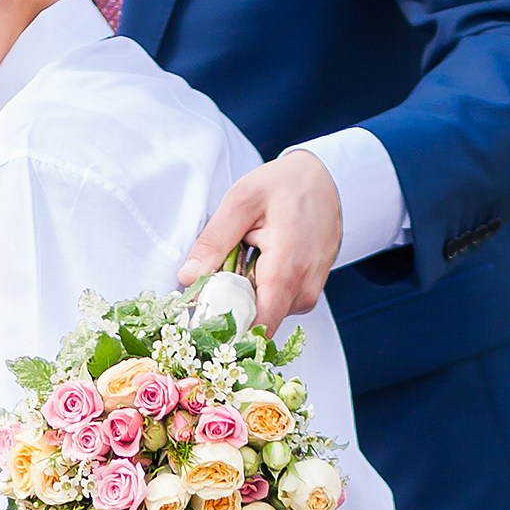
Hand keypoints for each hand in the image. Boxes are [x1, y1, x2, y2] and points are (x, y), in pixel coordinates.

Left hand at [181, 146, 343, 331]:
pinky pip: (277, 304)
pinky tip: (259, 263)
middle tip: (219, 272)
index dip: (228, 330)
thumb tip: (188, 278)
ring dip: (246, 296)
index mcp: (287, 268)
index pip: (259, 325)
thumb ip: (214, 241)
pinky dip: (260, 290)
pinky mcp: (310, 291)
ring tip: (246, 258)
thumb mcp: (241, 201)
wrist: (321, 178)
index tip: (204, 318)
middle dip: (231, 307)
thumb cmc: (283, 185)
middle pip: (258, 322)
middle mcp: (304, 288)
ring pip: (266, 314)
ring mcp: (310, 292)